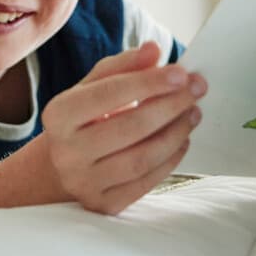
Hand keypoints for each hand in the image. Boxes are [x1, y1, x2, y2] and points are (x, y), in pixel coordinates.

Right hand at [41, 41, 206, 214]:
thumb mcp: (93, 86)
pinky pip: (146, 183)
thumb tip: (154, 49)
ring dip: (175, 132)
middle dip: (170, 106)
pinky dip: (170, 159)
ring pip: (141, 158)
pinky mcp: (104, 205)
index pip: (108, 94)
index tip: (181, 72)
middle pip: (129, 127)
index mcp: (58, 115)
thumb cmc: (84, 118)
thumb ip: (122, 66)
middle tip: (197, 90)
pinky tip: (182, 139)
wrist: (62, 164)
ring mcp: (84, 182)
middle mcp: (66, 151)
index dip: (148, 82)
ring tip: (193, 113)